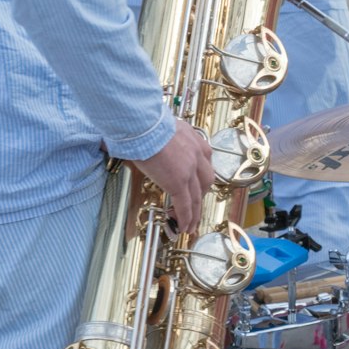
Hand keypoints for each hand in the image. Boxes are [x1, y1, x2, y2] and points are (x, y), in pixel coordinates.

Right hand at [137, 118, 214, 233]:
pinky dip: (186, 217)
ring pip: (198, 196)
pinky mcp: (178, 182)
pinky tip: (184, 226)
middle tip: (194, 204)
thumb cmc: (144, 121)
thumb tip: (146, 139)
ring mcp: (189, 170)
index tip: (197, 183)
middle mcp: (196, 153)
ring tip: (191, 223)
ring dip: (195, 212)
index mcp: (193, 138)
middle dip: (201, 194)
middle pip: (206, 180)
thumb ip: (161, 136)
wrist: (142, 124)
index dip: (201, 175)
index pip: (205, 160)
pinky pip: (185, 205)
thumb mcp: (161, 125)